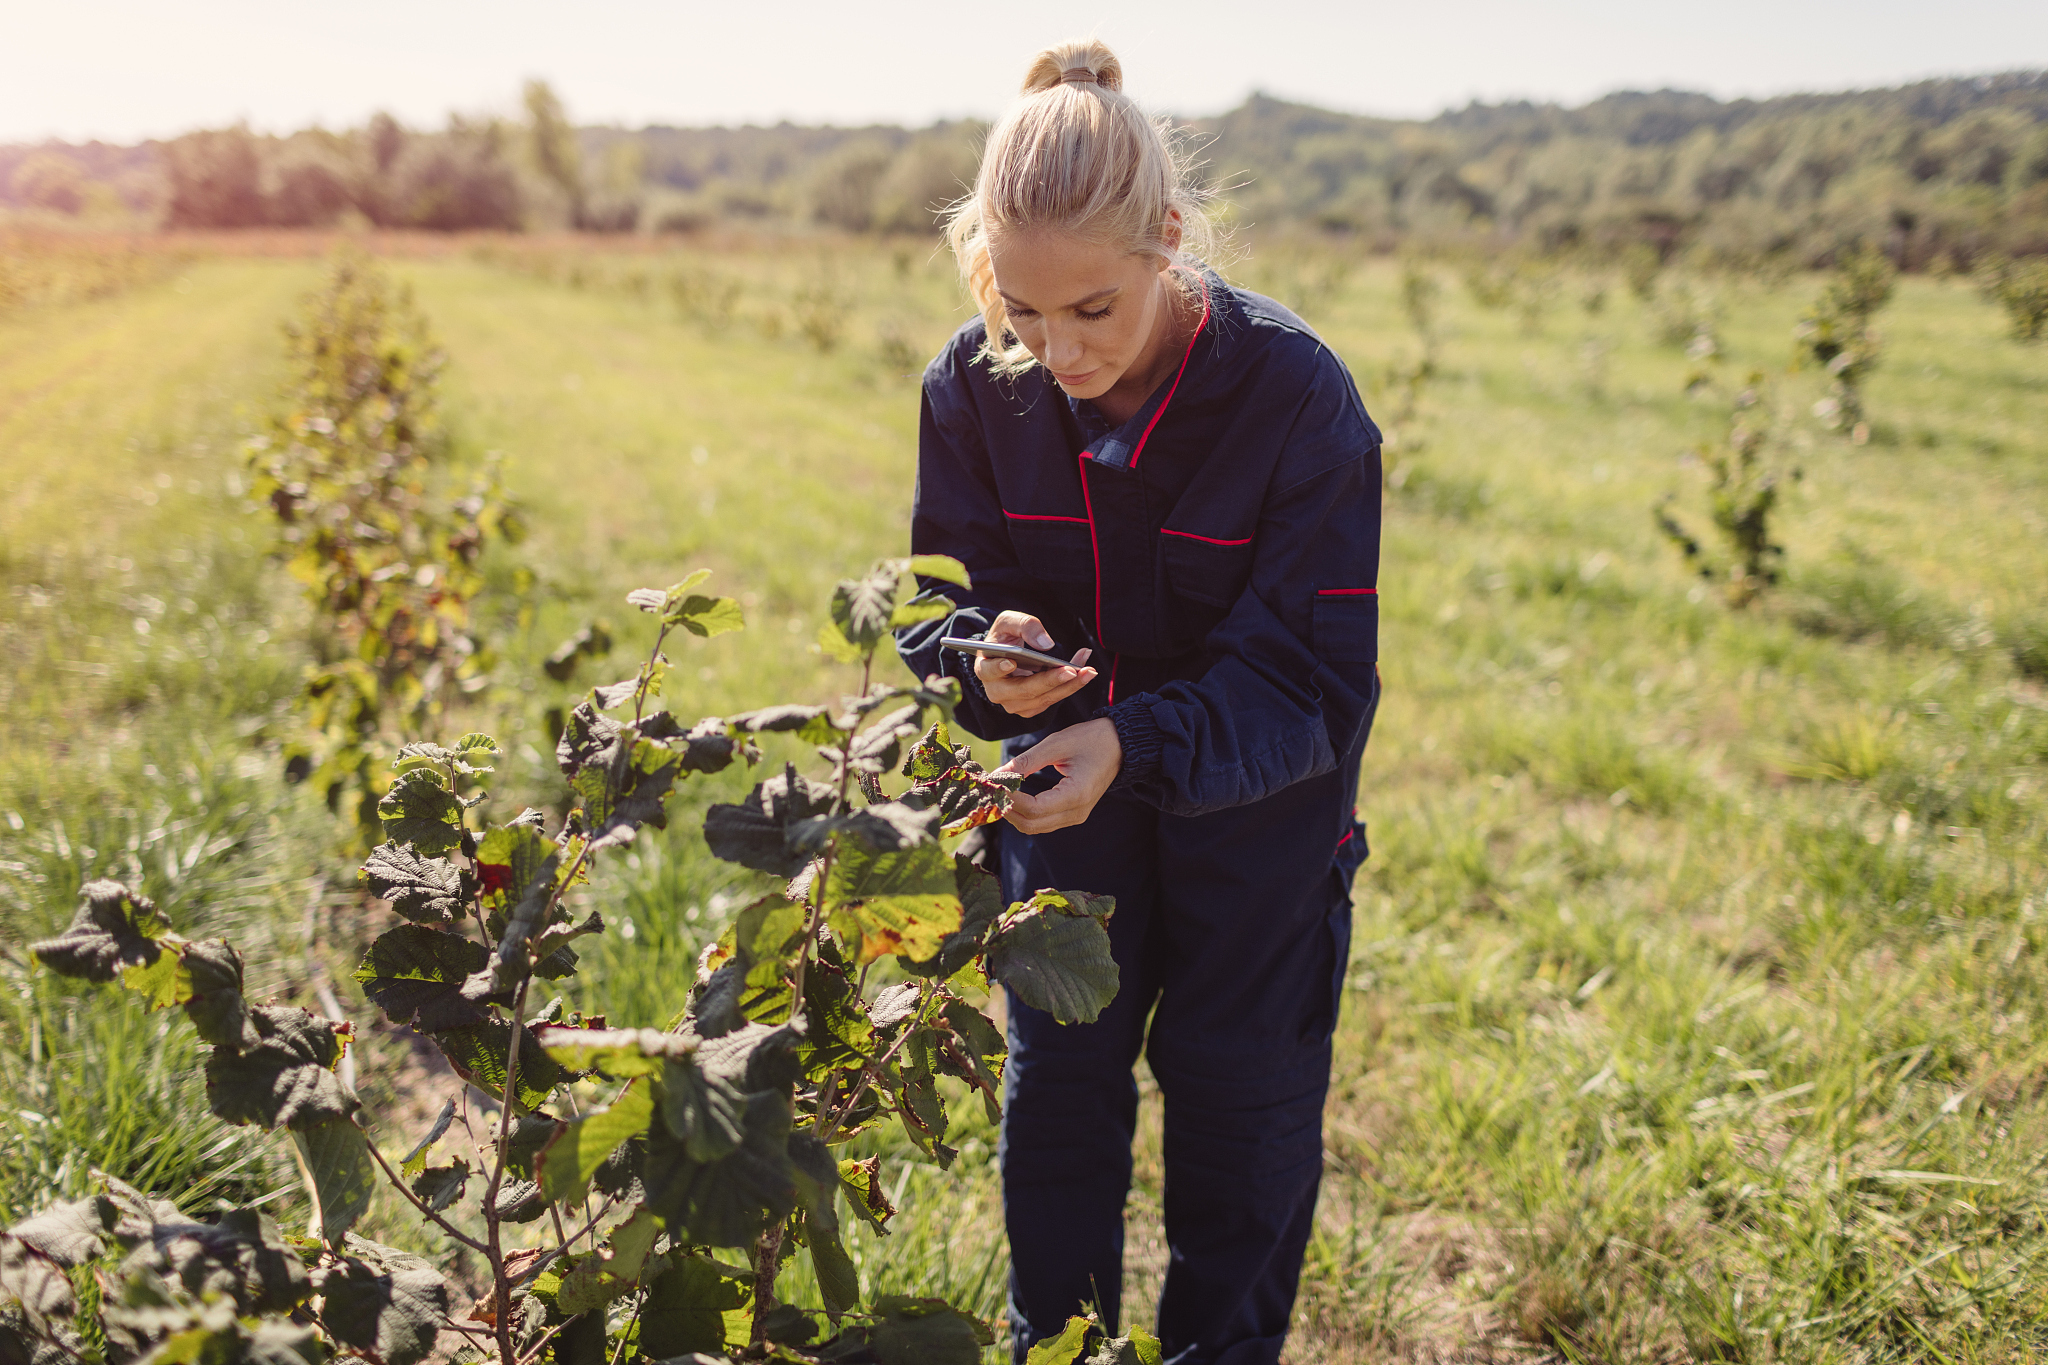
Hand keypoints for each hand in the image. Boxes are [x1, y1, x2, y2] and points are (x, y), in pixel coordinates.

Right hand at [974, 611, 1095, 718]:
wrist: (1008, 653)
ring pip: (1044, 698)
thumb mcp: (1010, 622)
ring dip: (1069, 685)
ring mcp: (1014, 704)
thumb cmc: (1005, 637)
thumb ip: (1025, 626)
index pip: (989, 672)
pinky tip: (1085, 671)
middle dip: (1050, 681)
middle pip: (1025, 690)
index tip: (1011, 662)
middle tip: (1072, 670)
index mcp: (985, 669)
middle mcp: (997, 692)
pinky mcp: (1031, 707)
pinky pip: (1053, 698)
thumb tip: (1047, 645)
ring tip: (1088, 670)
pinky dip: (1071, 685)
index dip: (999, 668)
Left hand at [997, 718, 1121, 834]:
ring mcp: (1076, 816)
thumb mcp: (1056, 744)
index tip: (992, 784)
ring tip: (998, 793)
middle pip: (1032, 824)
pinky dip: (1024, 813)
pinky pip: (1042, 822)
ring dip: (1014, 814)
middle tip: (990, 791)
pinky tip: (1013, 796)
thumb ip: (1026, 761)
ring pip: (1035, 827)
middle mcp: (1077, 812)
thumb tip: (998, 774)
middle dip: (1007, 810)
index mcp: (1077, 794)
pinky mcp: (1072, 814)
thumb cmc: (1090, 739)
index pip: (1035, 808)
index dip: (1010, 799)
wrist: (1119, 745)